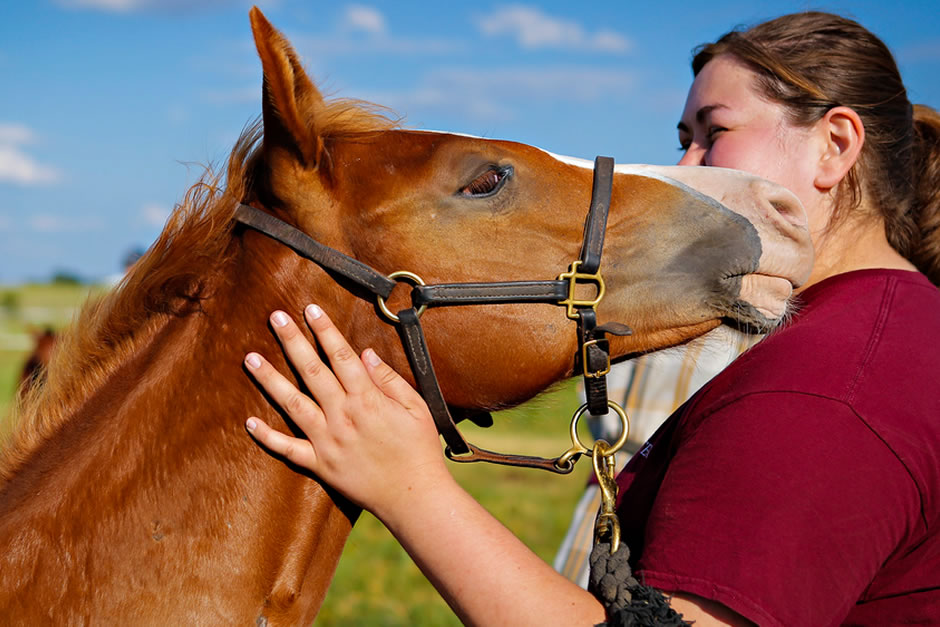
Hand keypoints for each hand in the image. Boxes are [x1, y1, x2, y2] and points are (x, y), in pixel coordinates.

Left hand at [244, 304, 450, 516]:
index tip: (310, 309)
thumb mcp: (416, 408)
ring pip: (293, 403)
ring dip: (270, 380)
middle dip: (293, 341)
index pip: (341, 357)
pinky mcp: (320, 465)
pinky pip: (289, 449)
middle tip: (275, 316)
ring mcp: (328, 441)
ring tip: (251, 358)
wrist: (414, 496)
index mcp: (367, 400)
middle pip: (312, 371)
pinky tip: (249, 422)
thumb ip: (389, 380)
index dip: (325, 330)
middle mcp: (343, 416)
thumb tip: (365, 354)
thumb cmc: (420, 450)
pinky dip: (267, 437)